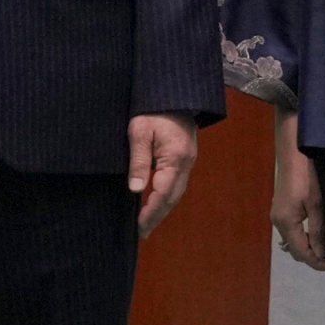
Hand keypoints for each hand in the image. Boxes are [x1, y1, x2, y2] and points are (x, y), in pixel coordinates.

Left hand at [128, 113, 199, 236]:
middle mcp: (186, 163)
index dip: (151, 213)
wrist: (174, 92)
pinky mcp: (186, 156)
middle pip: (173, 197)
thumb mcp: (139, 131)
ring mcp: (188, 160)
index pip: (163, 194)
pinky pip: (177, 182)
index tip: (140, 227)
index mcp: (175, 158)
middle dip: (158, 216)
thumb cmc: (153, 109)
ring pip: (177, 191)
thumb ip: (138, 161)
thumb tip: (136, 190)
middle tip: (143, 232)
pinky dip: (167, 195)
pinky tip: (156, 200)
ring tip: (147, 221)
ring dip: (163, 207)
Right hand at [269, 132, 324, 271]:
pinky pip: (291, 232)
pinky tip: (315, 236)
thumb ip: (318, 231)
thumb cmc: (306, 177)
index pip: (301, 252)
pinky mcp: (280, 210)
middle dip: (313, 258)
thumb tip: (321, 254)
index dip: (316, 262)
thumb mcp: (316, 204)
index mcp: (286, 223)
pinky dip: (303, 238)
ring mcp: (277, 216)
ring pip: (292, 242)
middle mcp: (278, 223)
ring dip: (308, 248)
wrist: (293, 153)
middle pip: (295, 250)